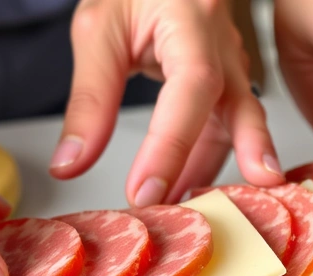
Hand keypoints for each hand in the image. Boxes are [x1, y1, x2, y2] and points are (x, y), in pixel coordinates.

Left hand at [51, 0, 284, 204]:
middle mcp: (222, 43)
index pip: (191, 87)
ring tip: (194, 219)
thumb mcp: (97, 29)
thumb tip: (70, 165)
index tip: (145, 192)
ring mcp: (229, 62)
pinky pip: (223, 127)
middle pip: (241, 106)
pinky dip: (206, 161)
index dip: (171, 145)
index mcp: (192, 19)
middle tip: (238, 206)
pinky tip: (186, 192)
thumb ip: (89, 99)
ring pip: (236, 124)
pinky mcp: (223, 80)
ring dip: (216, 171)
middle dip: (242, 160)